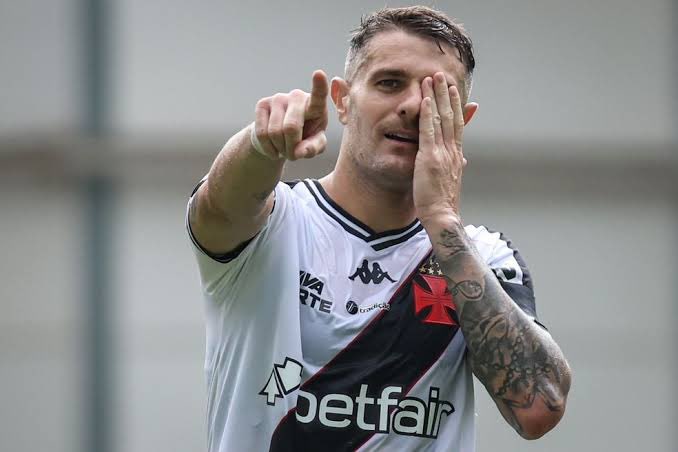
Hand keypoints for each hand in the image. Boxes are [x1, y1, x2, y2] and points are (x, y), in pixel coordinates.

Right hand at [251, 70, 328, 159]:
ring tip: (284, 150)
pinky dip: (268, 148)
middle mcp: (297, 96)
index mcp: (316, 106)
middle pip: (291, 127)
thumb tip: (299, 152)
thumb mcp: (314, 145)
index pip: (319, 96)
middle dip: (291, 148)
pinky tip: (273, 148)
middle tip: (294, 155)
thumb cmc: (304, 139)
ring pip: (274, 132)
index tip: (319, 73)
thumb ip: (313, 148)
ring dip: (280, 149)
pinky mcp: (262, 104)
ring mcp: (278, 98)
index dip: (319, 86)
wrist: (279, 139)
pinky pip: (262, 133)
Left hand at [413, 72, 467, 222]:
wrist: (442, 216)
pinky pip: (428, 131)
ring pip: (440, 118)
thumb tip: (464, 160)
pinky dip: (427, 114)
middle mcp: (452, 150)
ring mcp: (442, 153)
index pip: (457, 124)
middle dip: (446, 94)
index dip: (456, 105)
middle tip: (441, 75)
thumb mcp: (451, 180)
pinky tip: (424, 99)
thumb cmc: (442, 203)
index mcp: (457, 155)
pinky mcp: (429, 158)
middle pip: (451, 115)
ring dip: (436, 96)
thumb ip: (454, 166)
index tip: (453, 89)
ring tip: (431, 78)